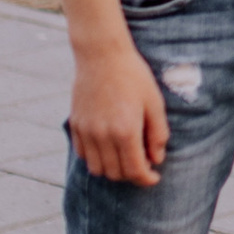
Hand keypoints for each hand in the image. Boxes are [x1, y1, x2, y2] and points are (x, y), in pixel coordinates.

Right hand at [68, 35, 168, 184]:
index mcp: (125, 131)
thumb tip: (157, 159)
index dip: (146, 179)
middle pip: (115, 174)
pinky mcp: (75, 124)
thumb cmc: (133, 76)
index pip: (135, 170)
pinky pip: (83, 154)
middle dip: (132, 176)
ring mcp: (86, 131)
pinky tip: (108, 148)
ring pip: (97, 169)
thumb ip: (158, 134)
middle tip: (143, 166)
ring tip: (125, 159)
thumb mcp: (154, 103)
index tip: (154, 177)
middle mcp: (102, 135)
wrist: (102, 54)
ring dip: (113, 170)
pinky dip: (96, 159)